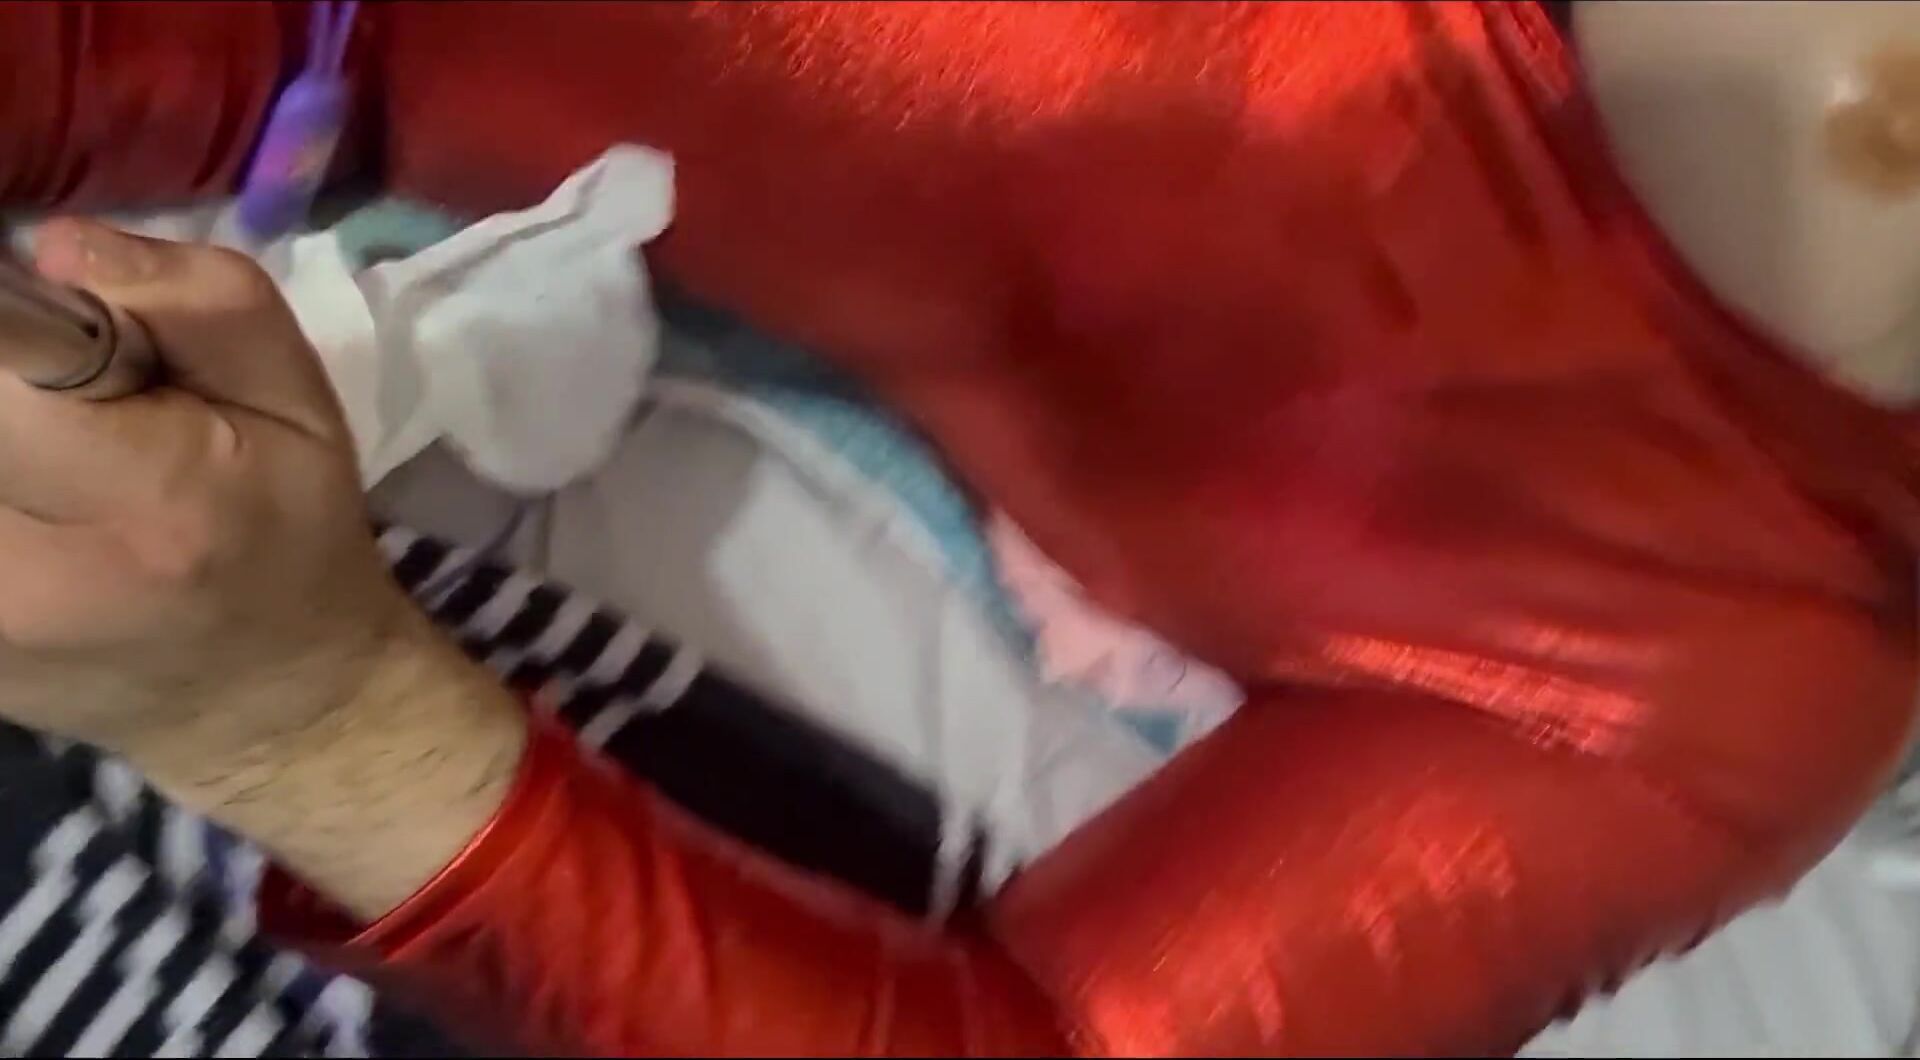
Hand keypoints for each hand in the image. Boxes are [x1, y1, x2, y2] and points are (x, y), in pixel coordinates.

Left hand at [0, 221, 524, 915]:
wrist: (262, 704)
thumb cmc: (290, 533)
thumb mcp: (299, 401)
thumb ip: (200, 302)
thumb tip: (55, 250)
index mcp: (151, 505)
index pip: (5, 365)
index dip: (18, 328)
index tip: (58, 338)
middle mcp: (30, 578)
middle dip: (6, 393)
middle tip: (65, 410)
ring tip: (48, 465)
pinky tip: (29, 509)